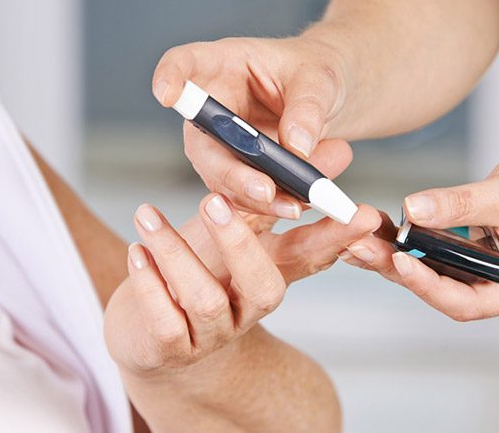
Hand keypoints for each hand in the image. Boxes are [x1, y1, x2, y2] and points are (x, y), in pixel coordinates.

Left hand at [103, 196, 380, 376]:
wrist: (145, 333)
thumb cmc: (193, 269)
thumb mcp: (230, 228)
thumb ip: (269, 194)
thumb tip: (333, 148)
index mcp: (267, 274)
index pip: (311, 257)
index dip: (336, 237)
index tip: (360, 213)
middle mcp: (247, 309)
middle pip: (264, 286)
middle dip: (239, 241)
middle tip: (214, 199)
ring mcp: (211, 335)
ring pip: (205, 300)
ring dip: (174, 252)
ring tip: (146, 214)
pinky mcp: (170, 350)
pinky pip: (165, 322)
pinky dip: (148, 285)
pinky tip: (138, 252)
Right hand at [152, 36, 356, 218]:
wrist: (330, 97)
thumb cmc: (316, 73)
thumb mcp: (321, 79)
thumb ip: (308, 108)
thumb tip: (296, 147)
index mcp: (223, 64)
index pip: (184, 63)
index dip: (169, 77)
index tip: (166, 94)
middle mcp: (213, 105)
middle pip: (200, 140)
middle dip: (229, 171)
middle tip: (264, 190)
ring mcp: (220, 142)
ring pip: (219, 176)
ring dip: (252, 196)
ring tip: (293, 205)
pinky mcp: (236, 169)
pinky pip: (241, 194)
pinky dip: (268, 205)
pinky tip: (295, 205)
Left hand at [340, 128, 498, 320]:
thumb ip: (459, 205)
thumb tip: (412, 209)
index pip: (465, 301)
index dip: (428, 286)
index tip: (399, 262)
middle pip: (439, 288)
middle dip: (397, 269)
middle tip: (357, 249)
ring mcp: (483, 263)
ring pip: (431, 267)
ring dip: (394, 253)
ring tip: (356, 238)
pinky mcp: (471, 241)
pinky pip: (434, 245)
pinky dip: (409, 236)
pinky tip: (379, 226)